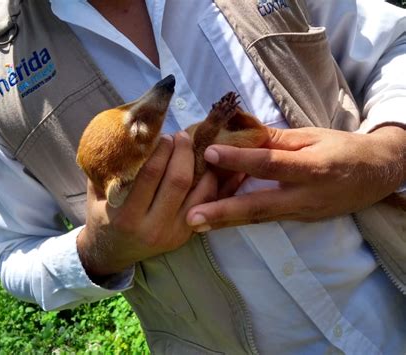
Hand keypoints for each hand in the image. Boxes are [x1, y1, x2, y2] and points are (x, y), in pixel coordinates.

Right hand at [77, 132, 217, 277]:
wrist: (109, 254)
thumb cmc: (101, 217)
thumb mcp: (96, 194)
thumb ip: (107, 168)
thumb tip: (122, 133)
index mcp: (127, 216)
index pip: (150, 174)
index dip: (161, 149)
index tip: (164, 134)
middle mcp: (152, 227)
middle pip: (178, 181)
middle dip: (183, 152)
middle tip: (181, 136)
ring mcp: (172, 234)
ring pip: (197, 193)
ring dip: (199, 166)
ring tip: (194, 149)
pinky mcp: (185, 236)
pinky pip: (204, 204)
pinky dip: (208, 183)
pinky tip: (204, 167)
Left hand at [186, 126, 405, 230]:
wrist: (377, 175)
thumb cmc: (343, 149)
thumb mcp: (312, 136)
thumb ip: (274, 138)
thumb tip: (238, 127)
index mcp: (312, 168)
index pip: (269, 163)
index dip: (239, 158)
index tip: (209, 152)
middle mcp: (306, 197)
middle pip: (259, 207)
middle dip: (223, 213)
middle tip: (192, 217)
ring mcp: (302, 213)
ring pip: (259, 219)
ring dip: (226, 222)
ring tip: (195, 224)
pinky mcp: (299, 221)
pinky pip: (266, 219)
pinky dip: (241, 219)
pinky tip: (218, 218)